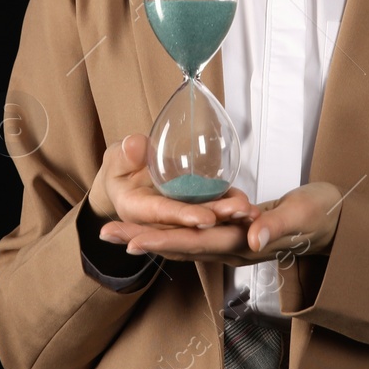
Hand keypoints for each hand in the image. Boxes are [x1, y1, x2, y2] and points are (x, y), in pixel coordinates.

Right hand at [88, 133, 255, 230]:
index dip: (183, 216)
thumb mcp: (117, 158)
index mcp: (135, 209)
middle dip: (218, 218)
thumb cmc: (121, 166)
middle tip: (242, 211)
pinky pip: (211, 209)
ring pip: (204, 218)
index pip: (161, 214)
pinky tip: (249, 206)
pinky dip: (229, 207)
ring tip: (251, 210)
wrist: (126, 180)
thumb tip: (135, 145)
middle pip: (189, 223)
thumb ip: (125, 153)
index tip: (205, 219)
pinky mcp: (191, 210)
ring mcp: (177, 218)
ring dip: (229, 215)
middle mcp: (158, 221)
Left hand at [101, 181, 344, 267]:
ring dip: (148, 236)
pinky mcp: (232, 232)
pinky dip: (169, 229)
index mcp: (244, 245)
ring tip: (115, 231)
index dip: (164, 241)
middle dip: (142, 240)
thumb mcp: (302, 216)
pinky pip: (194, 233)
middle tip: (106, 234)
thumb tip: (253, 238)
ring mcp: (230, 243)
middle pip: (179, 246)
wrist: (332, 220)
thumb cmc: (319, 214)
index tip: (133, 240)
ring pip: (182, 241)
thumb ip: (277, 227)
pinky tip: (148, 225)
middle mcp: (231, 248)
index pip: (196, 244)